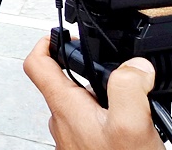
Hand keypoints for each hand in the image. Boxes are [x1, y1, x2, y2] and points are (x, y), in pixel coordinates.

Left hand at [23, 37, 163, 149]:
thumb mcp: (131, 125)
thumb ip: (129, 87)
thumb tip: (135, 65)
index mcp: (67, 107)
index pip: (36, 64)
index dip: (45, 42)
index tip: (61, 33)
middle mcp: (64, 122)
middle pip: (64, 81)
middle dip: (88, 69)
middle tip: (115, 67)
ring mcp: (74, 138)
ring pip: (82, 104)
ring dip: (103, 96)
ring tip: (133, 98)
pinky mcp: (87, 149)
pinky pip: (93, 125)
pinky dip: (111, 117)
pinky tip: (135, 125)